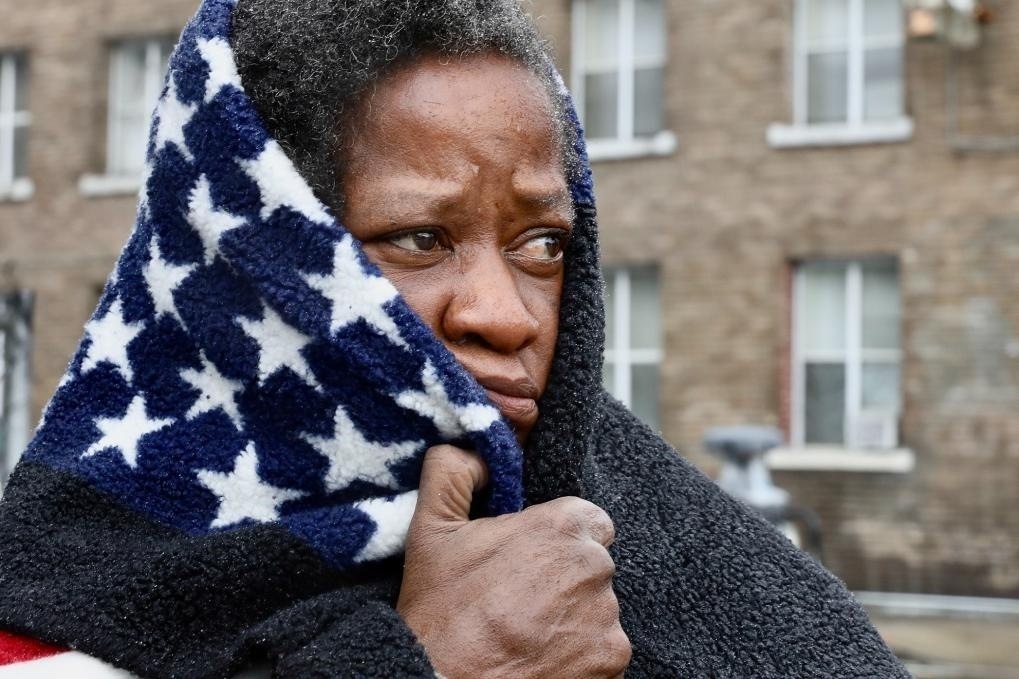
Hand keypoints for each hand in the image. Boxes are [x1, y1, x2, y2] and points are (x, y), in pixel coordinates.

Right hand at [397, 445, 630, 678]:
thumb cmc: (438, 612)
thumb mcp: (431, 529)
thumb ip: (453, 471)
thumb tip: (474, 451)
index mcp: (561, 526)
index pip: (588, 519)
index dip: (558, 537)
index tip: (530, 558)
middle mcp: (593, 567)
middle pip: (594, 562)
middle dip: (565, 576)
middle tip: (520, 598)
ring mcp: (606, 616)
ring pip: (600, 605)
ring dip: (574, 614)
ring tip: (527, 630)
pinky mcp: (611, 659)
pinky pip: (605, 646)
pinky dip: (582, 652)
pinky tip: (543, 654)